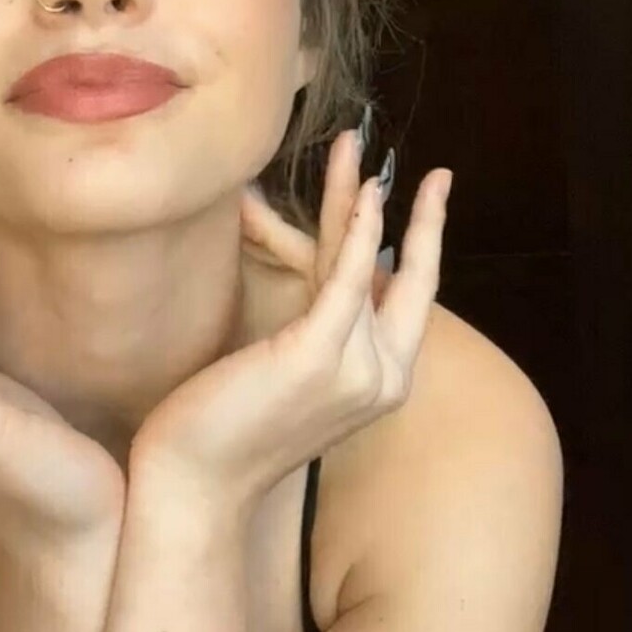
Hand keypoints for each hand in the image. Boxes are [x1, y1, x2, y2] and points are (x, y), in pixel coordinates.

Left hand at [129, 131, 451, 515]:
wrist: (195, 485)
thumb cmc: (228, 431)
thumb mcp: (287, 374)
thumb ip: (314, 331)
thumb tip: (315, 279)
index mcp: (380, 382)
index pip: (409, 301)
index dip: (422, 248)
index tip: (429, 202)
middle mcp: (383, 378)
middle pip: (410, 277)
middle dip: (425, 219)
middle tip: (435, 172)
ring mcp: (357, 369)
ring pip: (365, 262)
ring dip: (361, 196)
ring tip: (354, 145)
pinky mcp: (318, 356)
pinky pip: (345, 279)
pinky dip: (359, 232)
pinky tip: (367, 193)